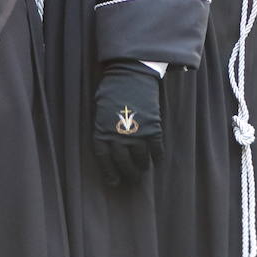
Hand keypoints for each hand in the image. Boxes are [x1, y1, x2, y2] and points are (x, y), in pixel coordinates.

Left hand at [92, 61, 163, 185]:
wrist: (131, 74)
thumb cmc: (112, 88)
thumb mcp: (99, 108)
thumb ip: (103, 126)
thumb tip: (108, 140)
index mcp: (102, 132)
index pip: (104, 159)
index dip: (110, 172)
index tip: (114, 182)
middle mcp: (118, 137)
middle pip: (123, 161)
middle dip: (128, 173)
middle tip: (133, 179)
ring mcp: (136, 133)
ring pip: (140, 157)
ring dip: (142, 166)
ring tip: (144, 169)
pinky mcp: (152, 128)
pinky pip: (156, 148)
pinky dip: (157, 155)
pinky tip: (158, 160)